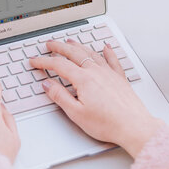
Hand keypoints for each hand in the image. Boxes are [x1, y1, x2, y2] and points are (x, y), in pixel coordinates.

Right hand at [30, 40, 164, 158]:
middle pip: (74, 53)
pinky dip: (107, 52)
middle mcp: (96, 72)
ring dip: (78, 46)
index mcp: (84, 79)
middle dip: (59, 47)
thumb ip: (60, 96)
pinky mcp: (119, 78)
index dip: (44, 61)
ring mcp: (109, 73)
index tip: (34, 61)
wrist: (133, 126)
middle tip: (49, 44)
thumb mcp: (76, 113)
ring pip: (91, 53)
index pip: (58, 65)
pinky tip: (106, 47)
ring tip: (70, 42)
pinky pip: (112, 60)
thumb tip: (47, 85)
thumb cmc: (108, 123)